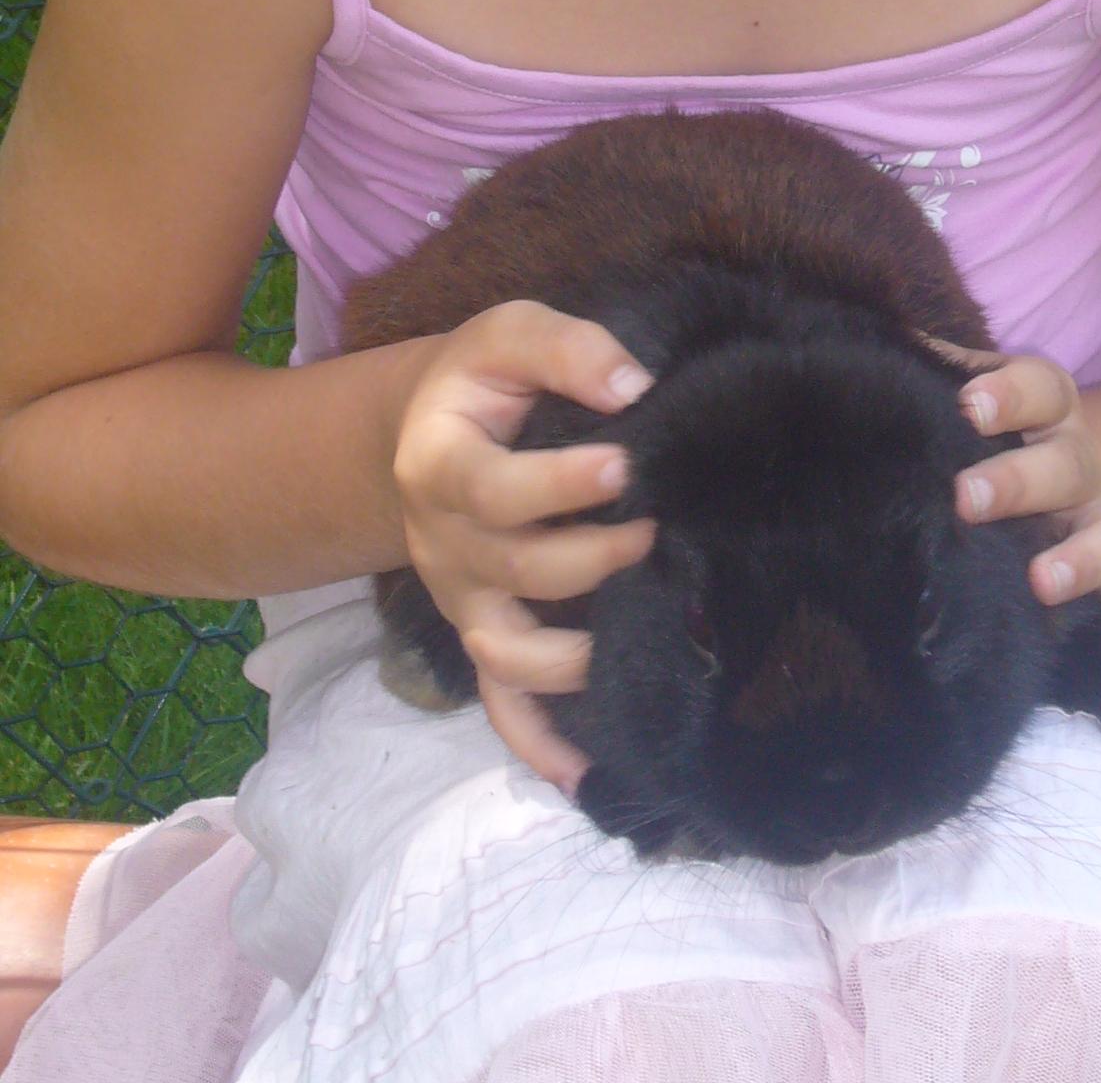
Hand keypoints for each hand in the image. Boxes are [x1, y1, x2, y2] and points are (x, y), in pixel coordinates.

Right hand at [392, 299, 658, 794]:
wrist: (436, 423)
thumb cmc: (485, 379)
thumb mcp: (510, 334)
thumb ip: (567, 348)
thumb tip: (633, 387)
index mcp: (438, 464)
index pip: (493, 490)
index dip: (561, 484)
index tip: (628, 463)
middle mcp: (440, 543)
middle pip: (513, 572)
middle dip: (592, 559)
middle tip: (655, 528)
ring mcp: (461, 598)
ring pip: (504, 651)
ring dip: (573, 656)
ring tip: (634, 626)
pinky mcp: (482, 631)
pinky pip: (499, 702)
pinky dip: (536, 742)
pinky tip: (585, 773)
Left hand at [919, 334, 1100, 644]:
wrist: (1049, 475)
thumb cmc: (988, 431)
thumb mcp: (972, 399)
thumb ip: (935, 373)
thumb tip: (888, 344)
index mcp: (1048, 407)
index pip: (1042, 386)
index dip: (1010, 393)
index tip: (968, 406)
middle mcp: (1081, 458)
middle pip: (1067, 462)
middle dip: (1019, 480)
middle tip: (965, 498)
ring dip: (1081, 559)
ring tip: (1041, 582)